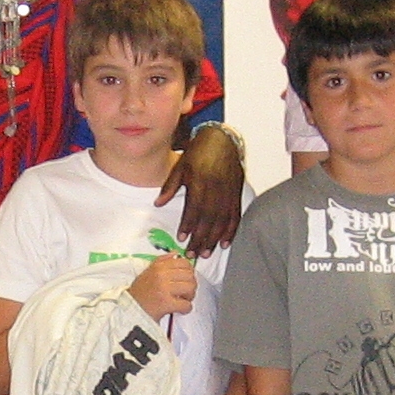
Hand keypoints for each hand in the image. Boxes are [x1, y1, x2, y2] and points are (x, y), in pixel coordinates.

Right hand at [127, 253, 198, 319]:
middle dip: (191, 285)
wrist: (129, 309)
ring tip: (182, 300)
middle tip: (185, 292)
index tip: (185, 279)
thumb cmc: (139, 293)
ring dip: (189, 296)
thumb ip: (162, 261)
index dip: (189, 272)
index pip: (184, 263)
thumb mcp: (148, 272)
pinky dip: (186, 309)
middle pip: (190, 275)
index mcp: (158, 267)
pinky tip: (179, 309)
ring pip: (190, 288)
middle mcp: (161, 275)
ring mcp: (164, 289)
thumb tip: (175, 254)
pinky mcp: (166, 304)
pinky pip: (186, 304)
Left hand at [158, 122, 245, 256]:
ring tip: (206, 253)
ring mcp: (228, 192)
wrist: (221, 139)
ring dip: (214, 239)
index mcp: (200, 182)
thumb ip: (170, 186)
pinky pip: (235, 216)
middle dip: (200, 239)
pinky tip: (225, 243)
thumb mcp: (179, 166)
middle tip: (192, 254)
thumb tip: (157, 204)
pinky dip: (231, 231)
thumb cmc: (198, 153)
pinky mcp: (237, 194)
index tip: (182, 238)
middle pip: (208, 219)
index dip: (188, 225)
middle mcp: (216, 189)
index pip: (194, 208)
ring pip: (222, 221)